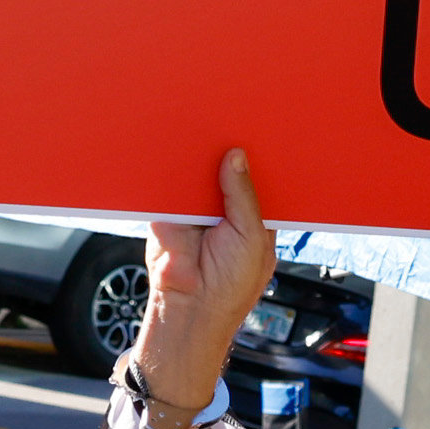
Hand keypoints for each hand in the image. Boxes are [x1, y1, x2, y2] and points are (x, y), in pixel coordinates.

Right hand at [130, 146, 278, 428]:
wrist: (189, 308)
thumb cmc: (230, 286)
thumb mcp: (250, 235)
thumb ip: (243, 195)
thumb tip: (237, 156)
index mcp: (253, 220)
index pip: (257, 182)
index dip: (259, 161)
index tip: (262, 132)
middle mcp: (224, 213)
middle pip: (226, 172)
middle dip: (228, 152)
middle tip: (232, 120)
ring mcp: (195, 212)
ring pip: (197, 175)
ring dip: (199, 158)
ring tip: (207, 127)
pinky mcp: (167, 213)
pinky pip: (170, 185)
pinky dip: (172, 170)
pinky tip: (180, 149)